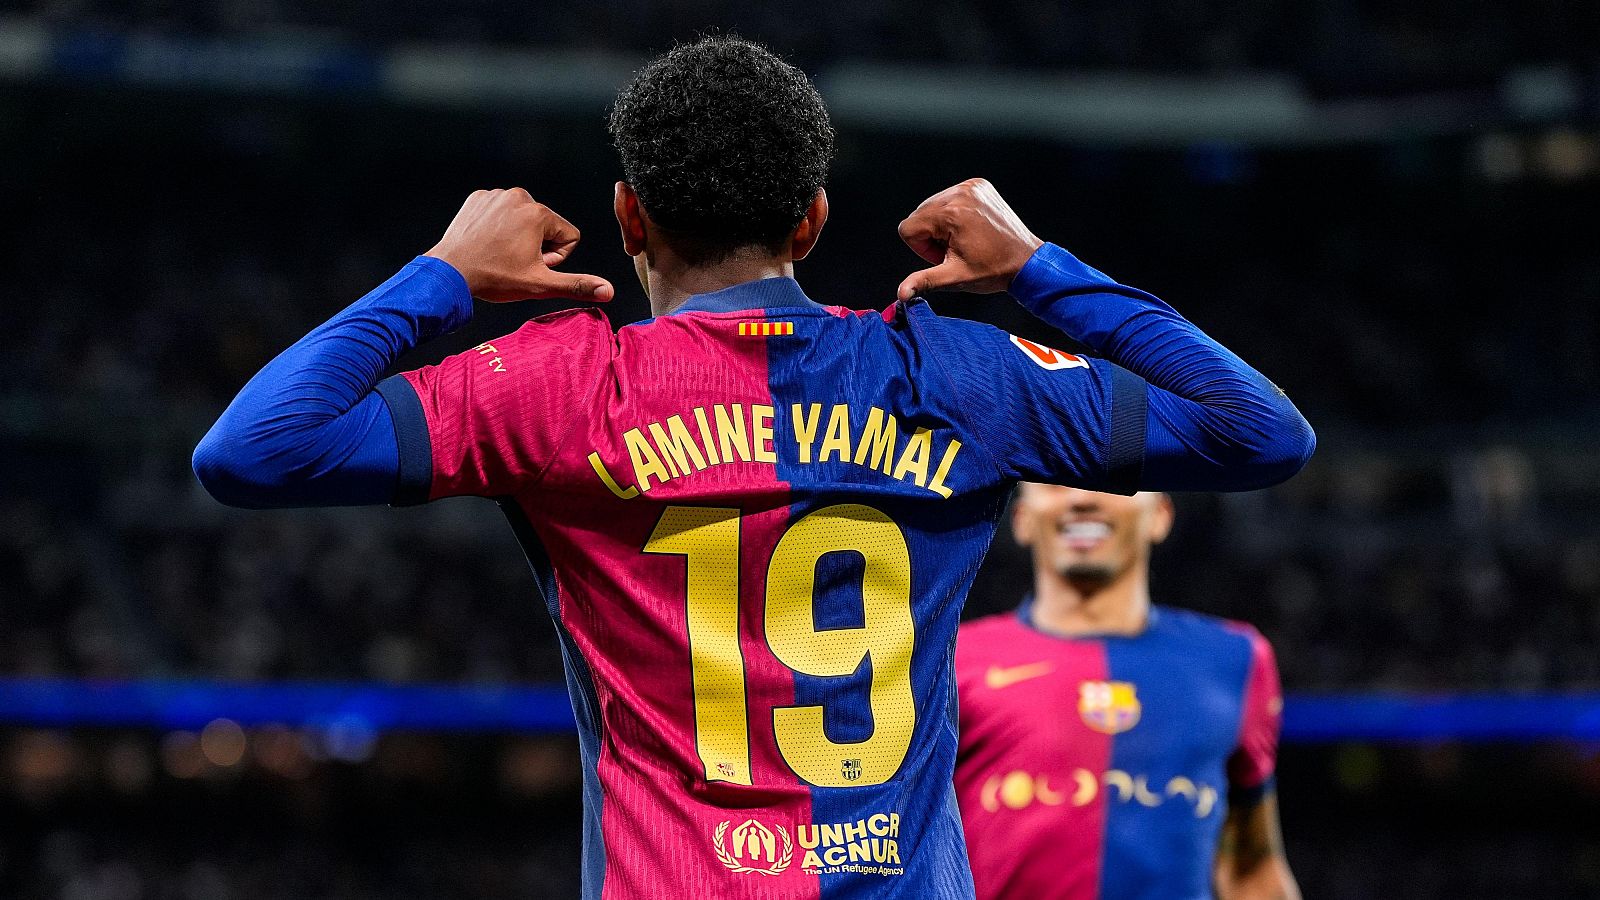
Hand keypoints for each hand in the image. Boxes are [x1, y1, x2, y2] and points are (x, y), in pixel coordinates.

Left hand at [426, 188, 613, 302]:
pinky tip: (486, 242)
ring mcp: (496, 195)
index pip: (570, 236)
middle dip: (537, 245)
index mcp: (539, 213)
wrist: (449, 272)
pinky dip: (497, 228)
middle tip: (514, 261)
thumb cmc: (494, 277)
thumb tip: (608, 291)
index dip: (556, 257)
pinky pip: (501, 212)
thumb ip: (577, 285)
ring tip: (499, 253)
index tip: (533, 265)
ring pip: (523, 219)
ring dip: (518, 237)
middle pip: (547, 226)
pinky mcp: (478, 198)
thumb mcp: (540, 284)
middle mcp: (520, 196)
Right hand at [896, 178, 1043, 300]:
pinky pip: (950, 197)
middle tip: (957, 249)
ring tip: (965, 239)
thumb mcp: (955, 277)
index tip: (944, 256)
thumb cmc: (993, 269)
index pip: (908, 228)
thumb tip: (901, 293)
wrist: (1026, 260)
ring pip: (933, 206)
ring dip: (942, 225)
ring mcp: (970, 186)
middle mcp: (959, 193)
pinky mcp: (978, 185)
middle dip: (932, 236)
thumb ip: (924, 281)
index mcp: (950, 213)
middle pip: (919, 215)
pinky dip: (954, 213)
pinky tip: (970, 228)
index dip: (922, 248)